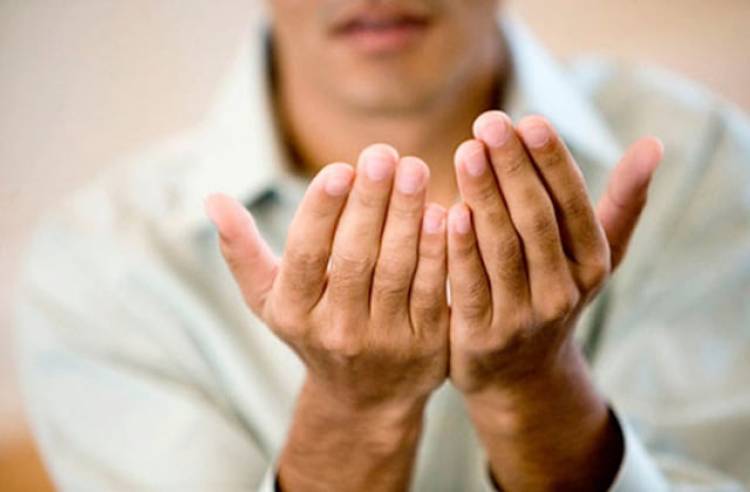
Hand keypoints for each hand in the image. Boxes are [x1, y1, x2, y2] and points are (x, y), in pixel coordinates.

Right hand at [206, 144, 448, 490]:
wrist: (364, 396)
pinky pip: (433, 291)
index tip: (340, 168)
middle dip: (370, 203)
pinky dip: (438, 251)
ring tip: (415, 169)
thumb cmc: (313, 328)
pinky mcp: (426, 345)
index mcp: (294, 313)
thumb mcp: (270, 299)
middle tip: (384, 154)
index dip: (322, 211)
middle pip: (354, 258)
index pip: (305, 256)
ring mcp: (384, 341)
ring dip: (406, 217)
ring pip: (397, 270)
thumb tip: (212, 199)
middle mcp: (336, 330)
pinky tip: (443, 212)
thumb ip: (243, 250)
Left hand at [447, 110, 662, 488]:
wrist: (520, 374)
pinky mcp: (482, 335)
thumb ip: (621, 202)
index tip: (529, 119)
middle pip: (536, 219)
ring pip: (503, 247)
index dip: (552, 161)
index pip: (573, 203)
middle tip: (487, 123)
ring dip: (484, 196)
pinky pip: (469, 283)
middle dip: (512, 167)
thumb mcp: (593, 255)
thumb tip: (654, 145)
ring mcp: (523, 316)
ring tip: (467, 151)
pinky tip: (448, 210)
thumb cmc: (553, 292)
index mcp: (592, 263)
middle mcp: (563, 290)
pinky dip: (461, 247)